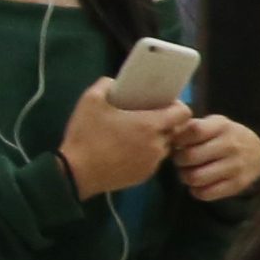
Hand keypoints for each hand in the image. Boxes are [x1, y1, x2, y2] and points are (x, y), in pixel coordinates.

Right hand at [59, 79, 186, 196]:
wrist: (75, 174)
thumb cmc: (86, 135)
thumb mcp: (90, 101)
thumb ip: (105, 85)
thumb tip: (114, 82)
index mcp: (151, 125)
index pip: (184, 114)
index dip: (177, 106)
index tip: (164, 104)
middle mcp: (158, 145)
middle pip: (175, 131)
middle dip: (166, 123)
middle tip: (147, 118)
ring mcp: (152, 164)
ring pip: (165, 147)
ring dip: (156, 140)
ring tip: (136, 137)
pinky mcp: (143, 176)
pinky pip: (153, 162)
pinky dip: (145, 155)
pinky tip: (126, 152)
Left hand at [168, 110, 259, 202]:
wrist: (258, 153)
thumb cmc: (225, 136)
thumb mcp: (213, 124)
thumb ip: (191, 127)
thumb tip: (167, 134)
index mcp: (222, 127)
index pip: (194, 131)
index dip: (179, 138)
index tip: (177, 143)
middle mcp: (231, 145)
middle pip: (189, 156)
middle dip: (178, 160)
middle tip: (180, 160)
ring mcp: (235, 166)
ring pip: (195, 177)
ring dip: (185, 176)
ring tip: (188, 172)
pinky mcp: (237, 185)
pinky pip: (205, 193)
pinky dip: (196, 190)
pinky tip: (198, 184)